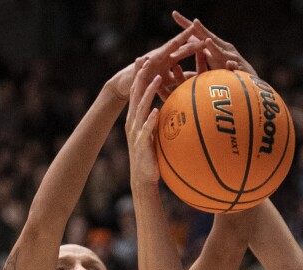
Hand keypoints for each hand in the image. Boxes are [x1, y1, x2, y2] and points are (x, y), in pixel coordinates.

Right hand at [109, 24, 202, 103]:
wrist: (131, 83)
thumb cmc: (150, 82)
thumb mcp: (169, 81)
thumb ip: (182, 77)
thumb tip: (197, 76)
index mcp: (170, 59)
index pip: (186, 50)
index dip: (196, 46)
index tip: (208, 40)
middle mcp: (165, 54)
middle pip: (182, 45)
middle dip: (192, 38)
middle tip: (205, 30)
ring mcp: (157, 56)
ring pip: (172, 45)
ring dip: (181, 37)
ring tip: (191, 29)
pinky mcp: (150, 61)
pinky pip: (158, 56)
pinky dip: (166, 49)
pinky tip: (175, 42)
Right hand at [126, 62, 162, 189]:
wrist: (143, 177)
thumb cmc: (151, 155)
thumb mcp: (153, 133)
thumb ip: (159, 118)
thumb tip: (169, 107)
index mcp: (135, 117)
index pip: (136, 91)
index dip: (140, 74)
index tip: (145, 58)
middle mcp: (133, 121)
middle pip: (136, 93)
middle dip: (141, 75)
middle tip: (148, 59)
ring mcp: (137, 131)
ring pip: (141, 107)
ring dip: (149, 92)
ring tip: (157, 79)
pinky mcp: (142, 143)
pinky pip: (147, 129)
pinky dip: (151, 119)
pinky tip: (156, 111)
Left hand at [171, 11, 256, 76]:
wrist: (247, 81)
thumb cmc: (226, 70)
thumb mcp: (212, 59)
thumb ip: (201, 49)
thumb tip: (188, 39)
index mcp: (214, 45)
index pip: (198, 33)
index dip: (187, 25)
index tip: (174, 14)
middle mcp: (222, 48)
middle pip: (209, 38)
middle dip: (201, 30)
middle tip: (193, 22)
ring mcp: (231, 58)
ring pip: (221, 53)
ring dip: (215, 47)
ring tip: (207, 41)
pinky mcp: (238, 69)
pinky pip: (234, 68)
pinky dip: (231, 66)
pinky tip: (229, 64)